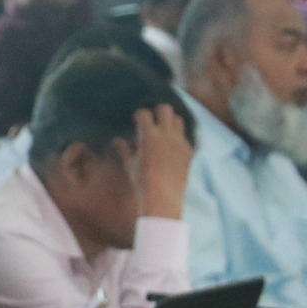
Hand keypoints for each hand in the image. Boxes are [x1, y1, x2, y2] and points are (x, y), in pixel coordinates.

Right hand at [133, 104, 193, 219]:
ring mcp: (180, 142)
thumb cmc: (141, 182)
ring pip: (178, 120)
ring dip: (170, 122)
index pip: (144, 113)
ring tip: (164, 131)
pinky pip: (186, 137)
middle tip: (153, 122)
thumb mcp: (129, 165)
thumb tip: (117, 140)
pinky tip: (173, 147)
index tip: (137, 121)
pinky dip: (179, 138)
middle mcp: (166, 134)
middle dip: (157, 112)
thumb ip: (124, 149)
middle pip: (165, 109)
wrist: (163, 198)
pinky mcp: (189, 151)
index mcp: (149, 135)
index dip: (139, 116)